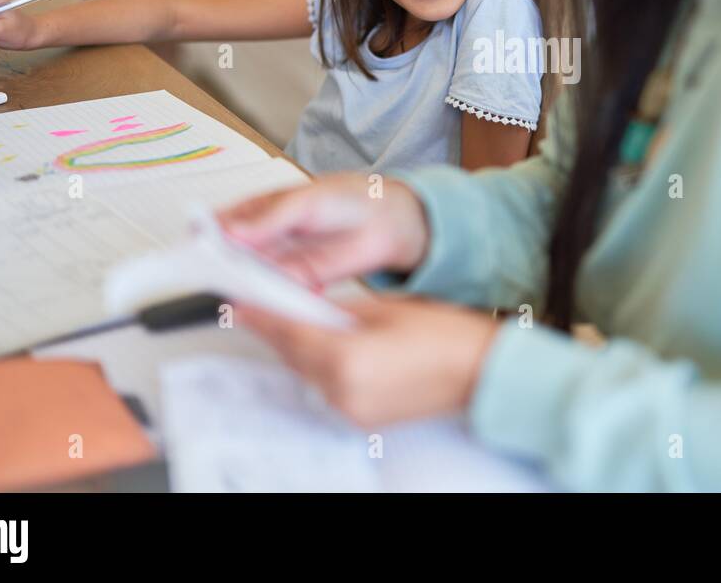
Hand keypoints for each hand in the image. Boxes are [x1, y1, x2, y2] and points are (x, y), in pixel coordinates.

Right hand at [216, 173, 429, 285]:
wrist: (390, 221)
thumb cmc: (348, 199)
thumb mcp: (306, 201)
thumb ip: (270, 220)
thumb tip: (231, 232)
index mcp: (260, 210)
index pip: (220, 225)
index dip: (200, 239)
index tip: (186, 252)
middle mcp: (265, 238)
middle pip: (230, 257)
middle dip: (216, 269)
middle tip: (204, 279)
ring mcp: (281, 261)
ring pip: (252, 278)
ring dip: (240, 288)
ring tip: (230, 294)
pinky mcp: (300, 283)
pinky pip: (278, 294)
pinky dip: (270, 301)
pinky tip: (263, 304)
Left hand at [236, 296, 499, 427]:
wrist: (479, 370)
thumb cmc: (444, 336)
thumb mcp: (384, 307)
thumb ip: (337, 309)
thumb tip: (304, 306)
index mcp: (347, 359)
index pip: (289, 333)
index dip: (261, 315)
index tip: (241, 303)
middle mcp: (343, 391)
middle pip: (293, 355)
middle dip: (280, 329)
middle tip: (266, 304)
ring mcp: (351, 410)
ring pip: (308, 371)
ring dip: (303, 348)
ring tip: (307, 321)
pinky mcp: (360, 418)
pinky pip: (328, 386)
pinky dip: (324, 365)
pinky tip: (334, 346)